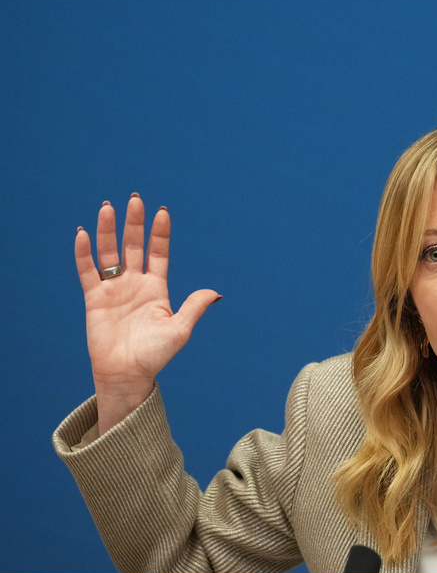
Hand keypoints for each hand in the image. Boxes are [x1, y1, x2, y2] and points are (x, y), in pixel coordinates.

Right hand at [75, 194, 219, 431]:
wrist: (128, 374)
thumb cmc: (155, 354)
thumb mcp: (180, 329)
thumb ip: (193, 307)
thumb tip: (215, 292)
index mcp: (157, 288)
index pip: (158, 253)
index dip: (160, 234)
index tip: (163, 212)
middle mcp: (134, 284)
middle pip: (133, 246)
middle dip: (134, 223)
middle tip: (135, 199)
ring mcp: (114, 289)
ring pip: (109, 253)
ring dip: (108, 230)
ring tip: (108, 207)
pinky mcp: (94, 298)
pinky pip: (88, 271)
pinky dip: (84, 253)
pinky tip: (84, 234)